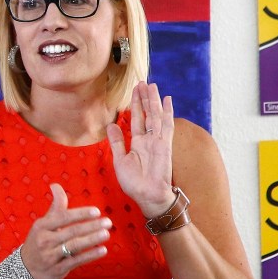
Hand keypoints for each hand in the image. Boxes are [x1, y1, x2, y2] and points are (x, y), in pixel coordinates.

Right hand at [20, 183, 110, 278]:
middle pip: (72, 231)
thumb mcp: (43, 224)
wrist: (27, 269)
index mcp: (42, 226)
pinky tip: (102, 250)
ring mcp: (50, 256)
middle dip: (91, 226)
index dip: (80, 214)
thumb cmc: (39, 241)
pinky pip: (76, 261)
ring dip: (92, 239)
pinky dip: (90, 256)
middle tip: (108, 222)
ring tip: (106, 234)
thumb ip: (55, 207)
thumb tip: (55, 185)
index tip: (96, 211)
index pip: (63, 217)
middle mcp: (45, 240)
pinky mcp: (57, 269)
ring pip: (74, 246)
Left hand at [107, 82, 175, 217]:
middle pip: (147, 113)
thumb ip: (117, 142)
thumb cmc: (135, 183)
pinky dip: (167, 112)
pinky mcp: (165, 145)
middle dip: (144, 98)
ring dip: (153, 101)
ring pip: (155, 116)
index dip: (135, 104)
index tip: (135, 91)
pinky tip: (167, 100)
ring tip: (151, 85)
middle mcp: (149, 139)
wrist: (147, 196)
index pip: (136, 119)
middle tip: (142, 82)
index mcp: (138, 142)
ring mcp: (158, 141)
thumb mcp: (120, 160)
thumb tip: (111, 125)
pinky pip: (166, 126)